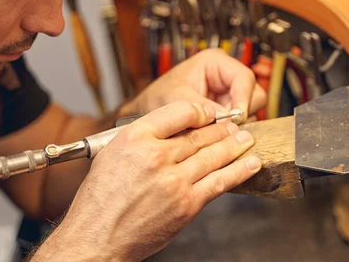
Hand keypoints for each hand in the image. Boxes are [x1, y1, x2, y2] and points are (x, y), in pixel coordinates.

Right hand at [33, 101, 260, 260]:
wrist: (97, 237)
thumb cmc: (100, 199)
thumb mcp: (111, 154)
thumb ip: (141, 137)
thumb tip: (171, 130)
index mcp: (135, 137)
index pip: (178, 112)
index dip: (199, 111)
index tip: (208, 114)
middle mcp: (156, 155)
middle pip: (199, 135)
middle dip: (222, 129)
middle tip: (233, 126)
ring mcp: (174, 180)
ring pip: (213, 156)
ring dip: (234, 146)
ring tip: (246, 139)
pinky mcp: (187, 204)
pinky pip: (219, 182)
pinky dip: (239, 171)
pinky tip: (250, 163)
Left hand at [126, 48, 266, 118]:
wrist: (150, 108)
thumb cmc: (160, 96)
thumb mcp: (177, 98)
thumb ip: (202, 107)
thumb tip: (228, 118)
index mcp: (215, 62)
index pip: (244, 78)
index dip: (244, 99)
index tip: (237, 118)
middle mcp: (226, 75)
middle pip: (253, 94)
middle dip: (241, 112)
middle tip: (225, 127)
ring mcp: (228, 93)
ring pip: (249, 110)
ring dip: (235, 123)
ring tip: (214, 131)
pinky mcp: (228, 109)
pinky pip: (240, 121)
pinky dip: (230, 130)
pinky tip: (215, 134)